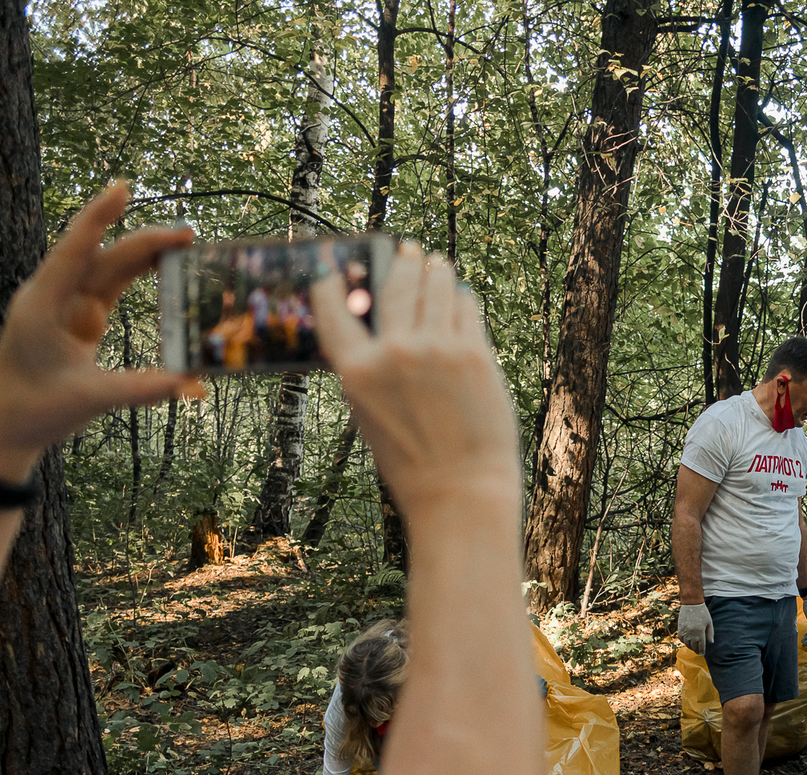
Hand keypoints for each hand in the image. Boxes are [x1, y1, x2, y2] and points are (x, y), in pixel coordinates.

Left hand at [0, 183, 202, 480]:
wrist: (7, 424)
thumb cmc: (37, 409)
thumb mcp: (91, 398)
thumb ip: (142, 388)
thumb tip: (192, 383)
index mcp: (44, 305)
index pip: (75, 250)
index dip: (99, 217)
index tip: (122, 187)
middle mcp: (53, 296)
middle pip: (103, 257)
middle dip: (144, 241)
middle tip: (189, 235)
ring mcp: (66, 305)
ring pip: (110, 269)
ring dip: (144, 255)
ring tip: (185, 246)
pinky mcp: (78, 318)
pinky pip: (111, 287)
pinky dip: (137, 276)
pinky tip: (162, 267)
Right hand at [311, 242, 518, 512]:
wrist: (460, 491)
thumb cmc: (412, 459)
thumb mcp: (370, 412)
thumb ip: (370, 366)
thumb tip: (378, 320)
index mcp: (356, 371)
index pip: (333, 308)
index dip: (332, 282)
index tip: (334, 265)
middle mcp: (394, 352)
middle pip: (395, 283)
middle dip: (402, 261)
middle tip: (408, 251)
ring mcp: (437, 349)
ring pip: (435, 285)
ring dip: (435, 271)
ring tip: (436, 265)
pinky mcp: (474, 354)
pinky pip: (465, 307)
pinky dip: (461, 299)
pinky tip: (459, 298)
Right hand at [678, 603, 713, 652]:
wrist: (691, 603)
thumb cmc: (702, 612)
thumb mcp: (709, 622)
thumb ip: (710, 633)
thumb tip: (711, 642)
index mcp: (700, 632)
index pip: (701, 646)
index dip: (702, 651)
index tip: (702, 655)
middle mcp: (692, 633)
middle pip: (694, 646)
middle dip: (696, 650)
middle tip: (698, 652)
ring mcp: (685, 631)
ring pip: (687, 643)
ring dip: (690, 647)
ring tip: (693, 647)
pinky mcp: (680, 628)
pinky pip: (681, 639)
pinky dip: (684, 641)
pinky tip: (687, 641)